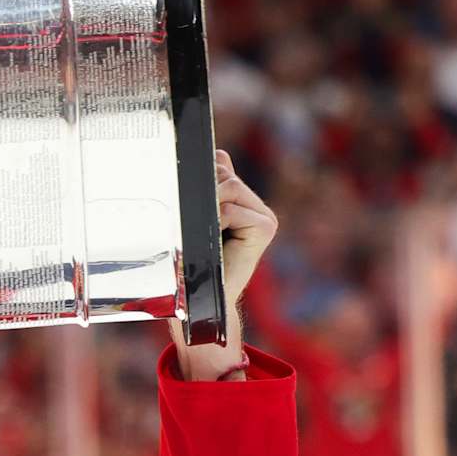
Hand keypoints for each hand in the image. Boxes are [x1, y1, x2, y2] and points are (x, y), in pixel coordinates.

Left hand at [169, 150, 277, 379]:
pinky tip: (217, 241)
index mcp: (242, 200)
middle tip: (196, 225)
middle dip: (203, 193)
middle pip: (224, 173)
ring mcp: (264, 216)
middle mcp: (256, 206)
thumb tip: (216, 154)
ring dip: (209, 208)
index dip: (202, 177)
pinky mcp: (266, 226)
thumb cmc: (194, 264)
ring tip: (206, 235)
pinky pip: (230, 207)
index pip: (221, 164)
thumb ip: (208, 188)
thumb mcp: (196, 220)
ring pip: (228, 186)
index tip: (191, 202)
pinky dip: (217, 220)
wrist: (204, 301)